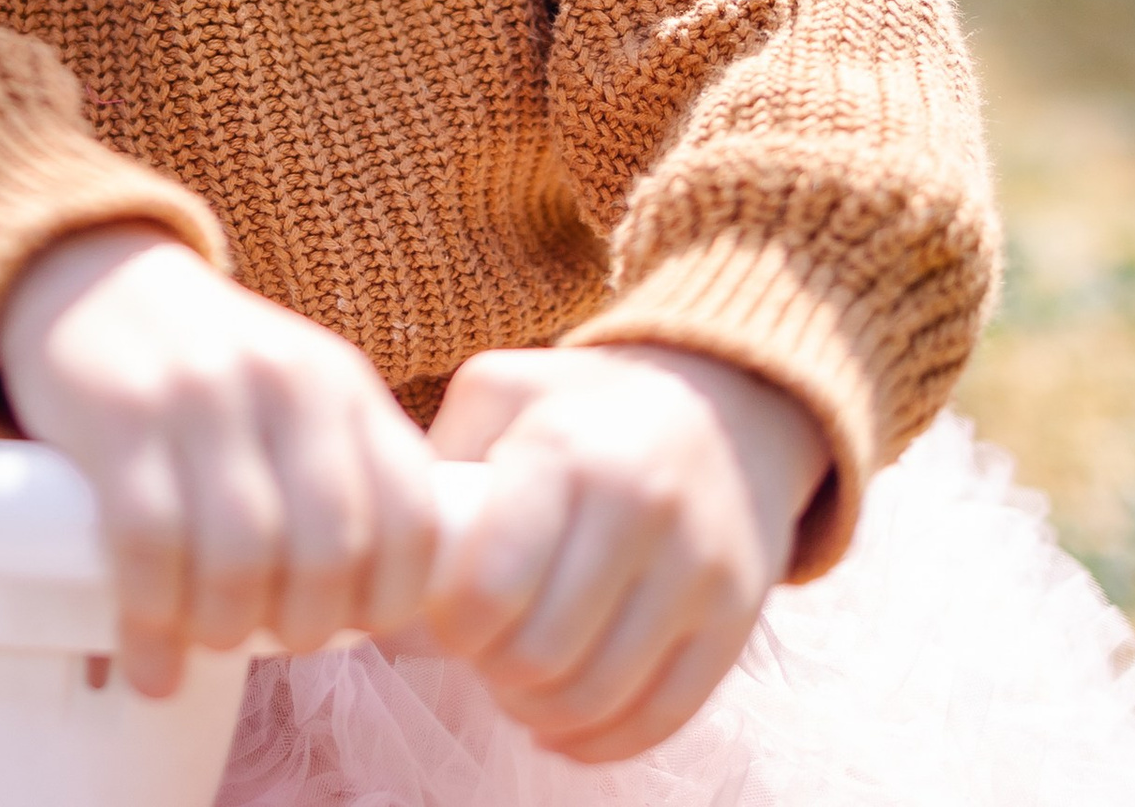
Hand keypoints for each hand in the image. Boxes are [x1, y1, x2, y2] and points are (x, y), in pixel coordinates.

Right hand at [0, 223, 437, 697]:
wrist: (94, 281)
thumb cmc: (208, 372)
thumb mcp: (297, 394)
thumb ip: (342, 477)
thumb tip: (364, 615)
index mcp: (344, 384)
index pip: (412, 515)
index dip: (391, 600)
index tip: (349, 631)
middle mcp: (285, 381)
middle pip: (330, 548)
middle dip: (304, 626)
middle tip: (270, 641)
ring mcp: (203, 393)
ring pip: (242, 554)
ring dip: (226, 628)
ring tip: (207, 642)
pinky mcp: (122, 413)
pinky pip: (150, 543)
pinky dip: (153, 621)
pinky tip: (149, 657)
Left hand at [424, 346, 829, 763]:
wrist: (725, 406)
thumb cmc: (585, 409)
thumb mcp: (503, 393)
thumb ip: (441, 460)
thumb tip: (399, 563)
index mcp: (565, 448)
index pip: (490, 588)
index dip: (452, 625)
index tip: (448, 615)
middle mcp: (638, 504)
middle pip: (540, 655)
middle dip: (492, 671)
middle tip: (484, 651)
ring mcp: (696, 564)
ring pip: (598, 696)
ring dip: (540, 712)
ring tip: (518, 685)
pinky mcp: (736, 615)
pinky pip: (663, 717)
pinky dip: (602, 741)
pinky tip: (566, 726)